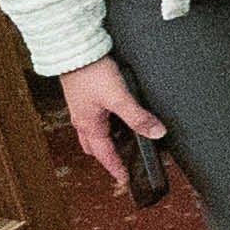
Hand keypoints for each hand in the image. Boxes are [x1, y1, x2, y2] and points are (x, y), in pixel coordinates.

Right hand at [58, 54, 167, 177]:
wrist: (73, 50)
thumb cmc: (91, 72)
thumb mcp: (118, 97)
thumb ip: (137, 116)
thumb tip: (156, 133)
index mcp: (89, 125)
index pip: (105, 155)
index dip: (116, 168)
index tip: (125, 179)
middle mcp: (82, 119)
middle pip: (94, 146)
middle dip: (107, 156)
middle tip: (123, 161)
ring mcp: (81, 108)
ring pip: (92, 131)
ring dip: (105, 139)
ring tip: (123, 139)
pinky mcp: (83, 95)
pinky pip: (92, 117)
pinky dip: (103, 123)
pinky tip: (114, 114)